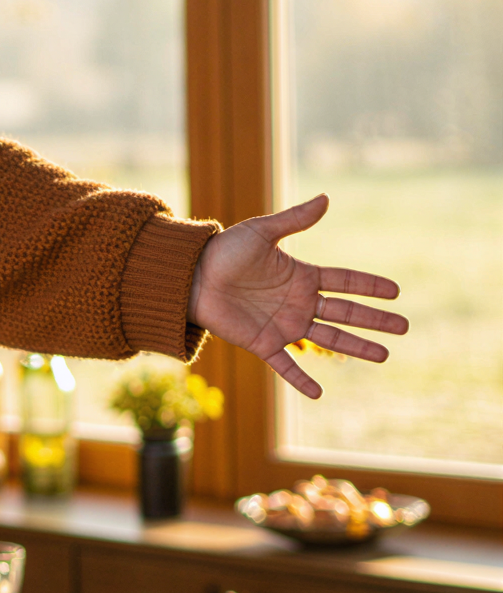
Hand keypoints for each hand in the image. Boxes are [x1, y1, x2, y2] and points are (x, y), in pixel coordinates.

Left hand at [188, 194, 406, 399]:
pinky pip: (285, 365)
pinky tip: (319, 394)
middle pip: (345, 312)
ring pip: (328, 338)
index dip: (369, 286)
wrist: (189, 276)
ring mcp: (283, 324)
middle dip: (375, 320)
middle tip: (404, 327)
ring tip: (384, 355)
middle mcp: (297, 302)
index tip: (395, 291)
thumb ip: (294, 221)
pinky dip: (301, 380)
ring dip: (356, 347)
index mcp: (301, 276)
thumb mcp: (261, 233)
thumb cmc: (223, 252)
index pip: (344, 282)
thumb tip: (326, 198)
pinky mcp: (262, 343)